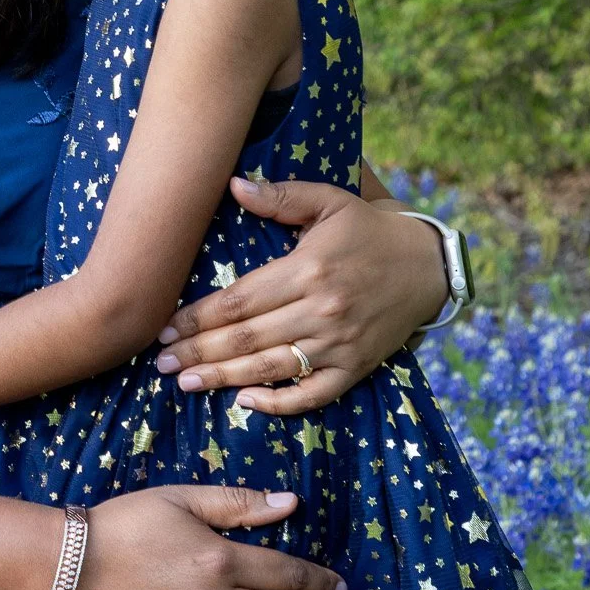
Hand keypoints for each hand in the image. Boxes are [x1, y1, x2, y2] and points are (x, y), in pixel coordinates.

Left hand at [154, 177, 448, 413]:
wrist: (429, 264)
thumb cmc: (370, 229)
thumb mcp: (329, 201)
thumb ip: (280, 197)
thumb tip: (233, 185)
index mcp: (307, 269)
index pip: (238, 301)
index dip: (197, 317)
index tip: (164, 327)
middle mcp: (320, 310)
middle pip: (246, 338)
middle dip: (198, 352)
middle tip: (161, 362)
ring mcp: (339, 343)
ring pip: (270, 368)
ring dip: (224, 379)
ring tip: (185, 383)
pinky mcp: (356, 367)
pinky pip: (313, 394)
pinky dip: (279, 403)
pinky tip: (245, 403)